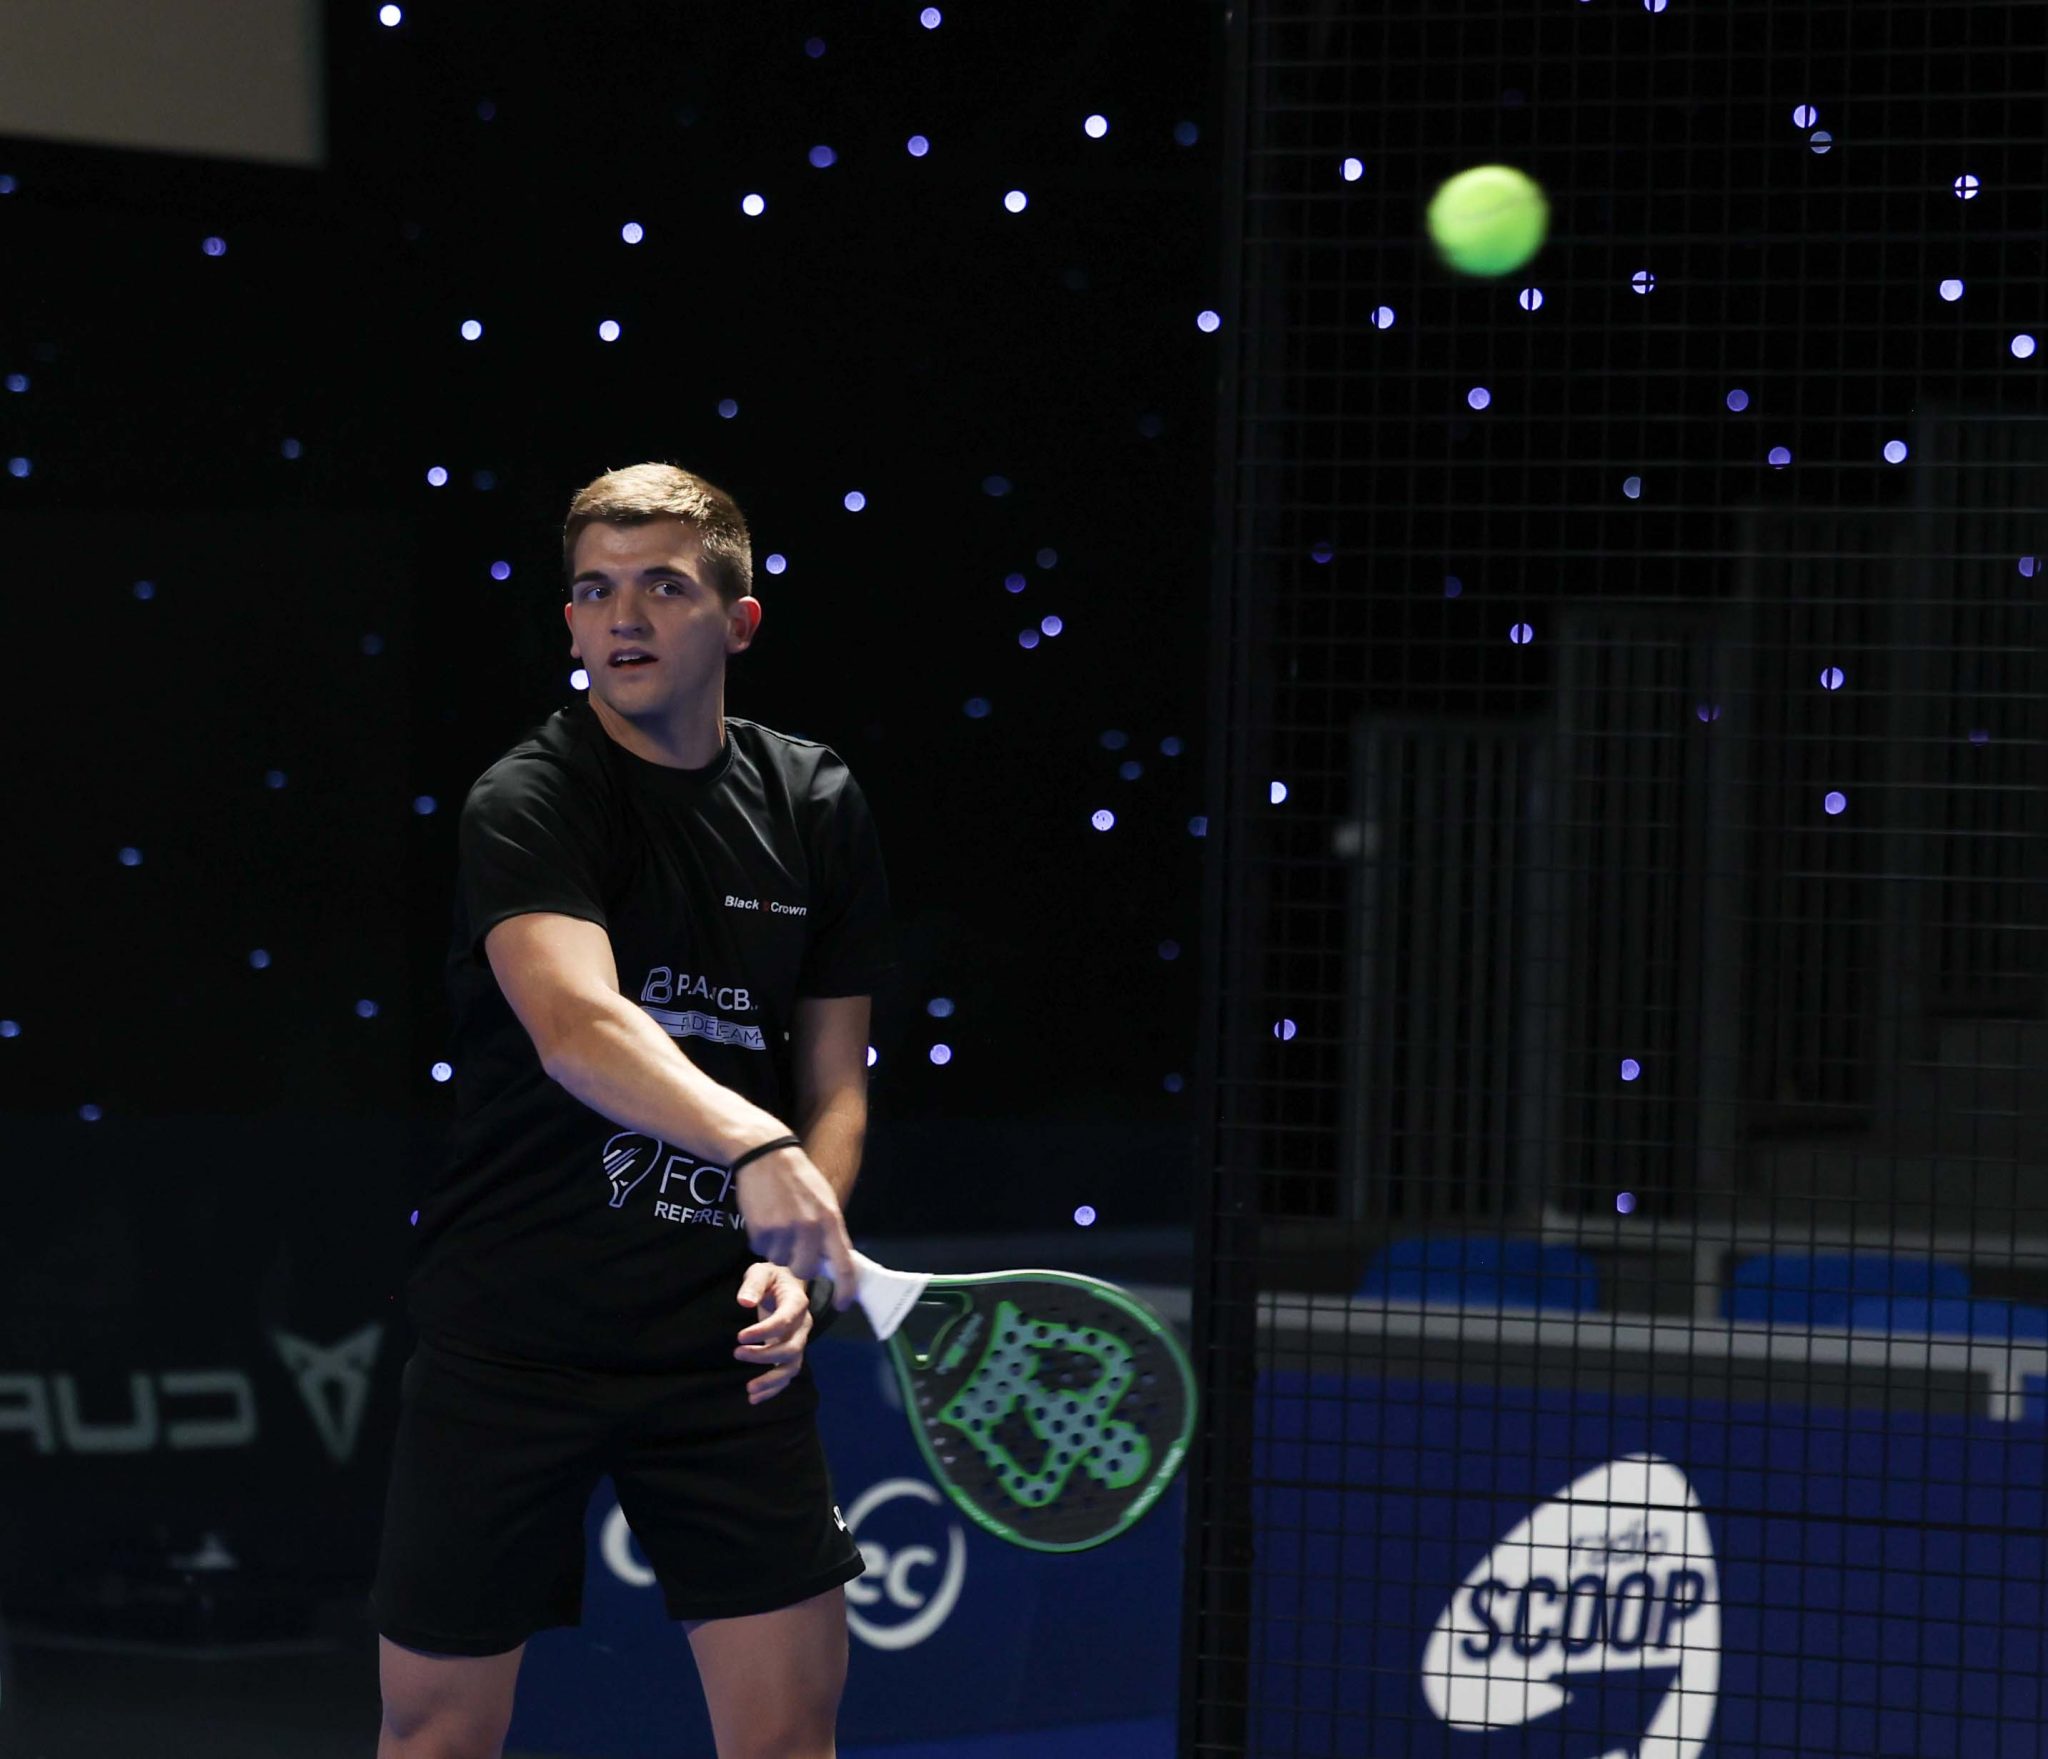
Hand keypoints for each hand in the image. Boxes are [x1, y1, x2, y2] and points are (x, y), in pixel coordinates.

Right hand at [732, 1146, 858, 1306]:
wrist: (765, 1155)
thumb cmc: (798, 1178)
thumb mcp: (824, 1199)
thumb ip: (829, 1230)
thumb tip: (834, 1261)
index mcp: (830, 1219)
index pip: (844, 1264)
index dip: (846, 1289)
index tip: (843, 1303)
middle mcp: (809, 1228)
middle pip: (806, 1270)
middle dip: (801, 1264)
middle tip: (796, 1246)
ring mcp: (784, 1230)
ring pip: (781, 1261)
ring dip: (779, 1249)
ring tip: (779, 1221)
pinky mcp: (760, 1230)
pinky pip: (762, 1250)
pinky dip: (763, 1241)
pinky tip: (765, 1218)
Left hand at [735, 1260, 813, 1404]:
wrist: (786, 1283)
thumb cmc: (771, 1276)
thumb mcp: (760, 1271)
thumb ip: (753, 1285)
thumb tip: (744, 1303)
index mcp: (797, 1302)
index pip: (785, 1321)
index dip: (763, 1331)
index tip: (740, 1337)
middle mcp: (803, 1324)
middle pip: (792, 1348)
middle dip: (765, 1356)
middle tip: (737, 1353)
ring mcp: (799, 1340)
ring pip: (792, 1366)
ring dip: (772, 1380)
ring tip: (749, 1390)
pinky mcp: (791, 1352)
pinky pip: (787, 1374)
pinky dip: (773, 1388)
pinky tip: (754, 1398)